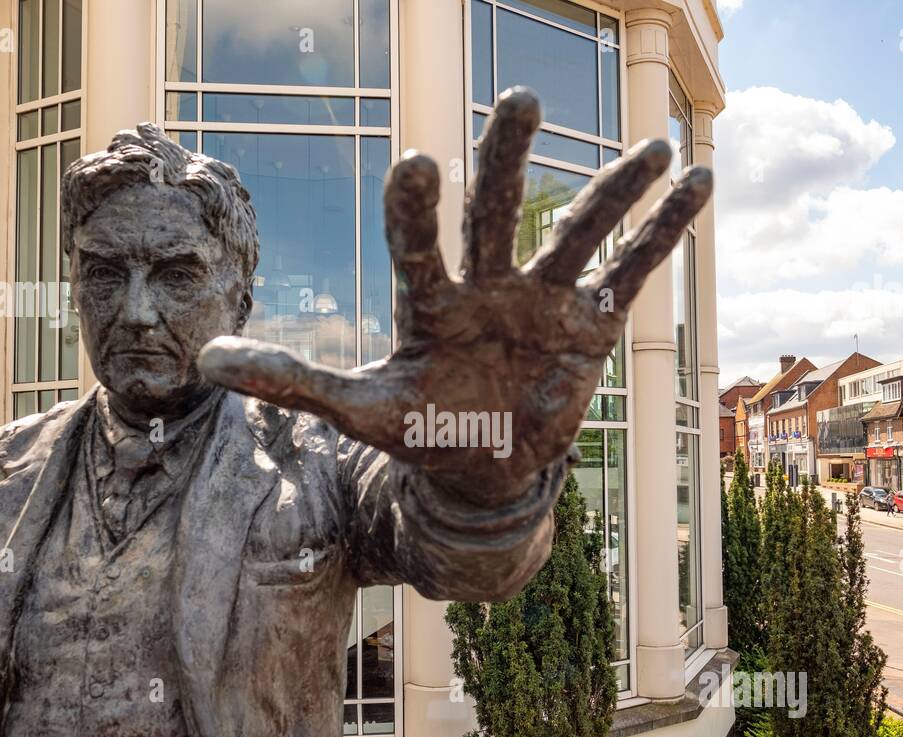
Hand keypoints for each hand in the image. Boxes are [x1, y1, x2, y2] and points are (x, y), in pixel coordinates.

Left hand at [199, 87, 711, 506]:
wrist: (481, 471)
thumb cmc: (419, 433)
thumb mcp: (358, 411)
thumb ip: (293, 380)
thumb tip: (205, 361)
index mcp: (432, 301)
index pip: (421, 245)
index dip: (417, 209)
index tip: (417, 162)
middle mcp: (488, 284)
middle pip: (498, 212)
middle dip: (509, 160)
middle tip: (520, 100)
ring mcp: (544, 298)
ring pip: (579, 232)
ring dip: (613, 190)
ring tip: (651, 145)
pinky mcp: (591, 324)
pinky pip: (633, 271)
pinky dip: (666, 232)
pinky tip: (697, 182)